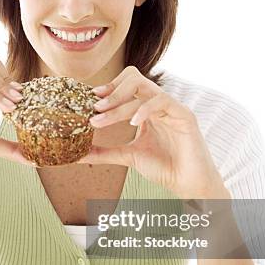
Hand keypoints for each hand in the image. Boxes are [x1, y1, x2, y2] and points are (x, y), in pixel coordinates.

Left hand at [77, 66, 227, 199]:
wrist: (187, 185)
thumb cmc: (163, 168)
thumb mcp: (127, 156)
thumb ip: (103, 152)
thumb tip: (77, 154)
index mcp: (146, 109)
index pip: (126, 85)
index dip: (108, 88)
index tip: (89, 100)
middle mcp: (158, 104)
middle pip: (134, 79)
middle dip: (111, 91)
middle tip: (94, 108)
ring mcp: (172, 107)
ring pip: (144, 89)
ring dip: (119, 102)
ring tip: (101, 118)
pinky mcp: (184, 115)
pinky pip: (162, 101)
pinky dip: (144, 110)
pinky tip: (132, 123)